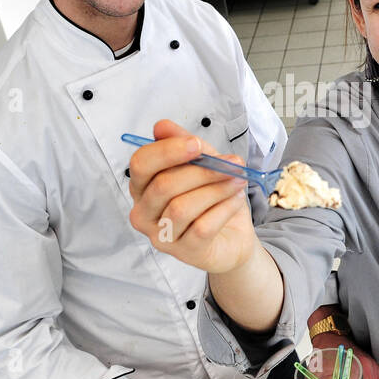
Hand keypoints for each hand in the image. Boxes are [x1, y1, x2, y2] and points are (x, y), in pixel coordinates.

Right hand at [128, 118, 258, 273]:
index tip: (196, 144)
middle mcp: (144, 213)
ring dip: (216, 189)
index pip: (140, 164)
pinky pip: (201, 227)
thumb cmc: (212, 198)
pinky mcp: (184, 252)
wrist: (232, 236)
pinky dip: (223, 209)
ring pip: (181, 207)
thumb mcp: (204, 164)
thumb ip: (185, 144)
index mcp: (142, 187)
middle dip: (202, 171)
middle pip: (163, 185)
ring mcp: (161, 236)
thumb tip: (161, 126)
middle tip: (232, 164)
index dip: (167, 151)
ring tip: (238, 181)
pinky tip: (236, 200)